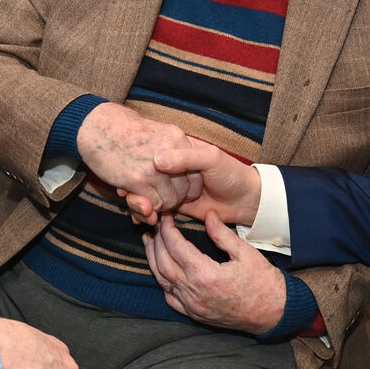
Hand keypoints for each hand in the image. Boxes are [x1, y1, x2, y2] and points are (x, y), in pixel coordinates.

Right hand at [75, 103, 202, 222]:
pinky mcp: (137, 179)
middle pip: (187, 188)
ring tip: (153, 200)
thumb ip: (174, 154)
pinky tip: (142, 201)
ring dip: (163, 205)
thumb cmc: (128, 134)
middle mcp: (170, 151)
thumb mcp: (159, 134)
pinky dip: (149, 208)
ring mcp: (153, 166)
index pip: (197, 172)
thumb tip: (186, 177)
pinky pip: (154, 204)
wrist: (98, 127)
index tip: (179, 190)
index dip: (190, 186)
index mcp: (177, 138)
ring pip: (171, 199)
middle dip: (177, 199)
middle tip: (165, 199)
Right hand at [136, 140, 262, 226]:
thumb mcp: (210, 158)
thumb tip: (157, 160)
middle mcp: (172, 168)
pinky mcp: (173, 204)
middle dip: (132, 187)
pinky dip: (144, 214)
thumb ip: (185, 157)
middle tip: (125, 193)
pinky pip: (154, 208)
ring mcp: (171, 186)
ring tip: (139, 210)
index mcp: (178, 150)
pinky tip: (141, 218)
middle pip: (142, 176)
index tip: (124, 172)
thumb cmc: (231, 173)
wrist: (245, 200)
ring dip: (137, 203)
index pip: (150, 155)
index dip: (136, 163)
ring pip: (145, 193)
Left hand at [143, 213, 286, 332]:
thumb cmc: (263, 282)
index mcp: (206, 275)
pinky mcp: (194, 314)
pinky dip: (162, 282)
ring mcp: (192, 306)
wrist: (272, 312)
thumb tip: (208, 216)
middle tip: (156, 225)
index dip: (168, 230)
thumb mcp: (246, 253)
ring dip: (153, 260)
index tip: (167, 217)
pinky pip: (170, 298)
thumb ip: (222, 234)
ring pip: (162, 281)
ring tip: (150, 242)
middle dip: (157, 242)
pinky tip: (162, 270)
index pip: (177, 247)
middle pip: (163, 263)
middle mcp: (194, 292)